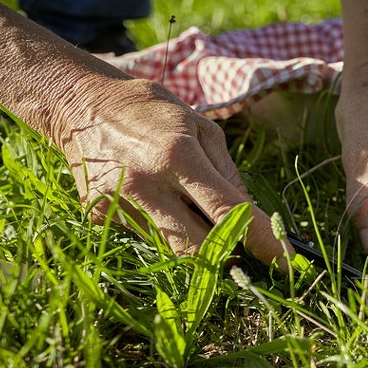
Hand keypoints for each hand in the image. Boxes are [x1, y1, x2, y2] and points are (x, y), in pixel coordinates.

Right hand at [59, 79, 288, 264]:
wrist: (80, 104)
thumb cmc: (152, 111)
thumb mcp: (202, 128)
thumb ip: (230, 174)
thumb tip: (253, 217)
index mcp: (178, 156)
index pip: (229, 212)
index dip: (263, 241)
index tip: (287, 263)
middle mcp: (147, 185)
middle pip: (201, 248)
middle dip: (228, 254)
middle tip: (239, 243)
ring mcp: (120, 205)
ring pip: (174, 249)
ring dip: (193, 237)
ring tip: (184, 202)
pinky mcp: (100, 218)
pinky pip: (148, 239)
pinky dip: (163, 227)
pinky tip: (154, 198)